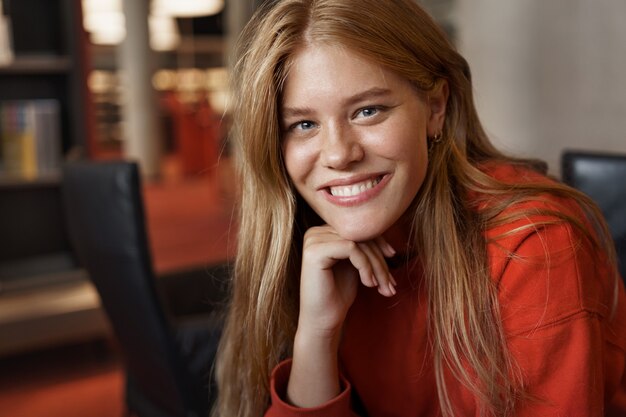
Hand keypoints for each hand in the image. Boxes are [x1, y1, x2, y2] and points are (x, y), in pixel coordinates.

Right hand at [286, 224, 396, 406]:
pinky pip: (351, 249)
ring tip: (383, 287)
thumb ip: (364, 245)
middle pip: (359, 235)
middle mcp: (315, 232)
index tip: (393, 257)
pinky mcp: (315, 251)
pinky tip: (369, 284)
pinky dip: (366, 266)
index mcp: (323, 232)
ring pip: (358, 242)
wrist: (322, 321)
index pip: (358, 228)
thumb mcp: (355, 264)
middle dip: (380, 259)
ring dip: (376, 265)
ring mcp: (313, 240)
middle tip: (391, 283)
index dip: (379, 242)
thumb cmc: (338, 295)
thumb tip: (388, 227)